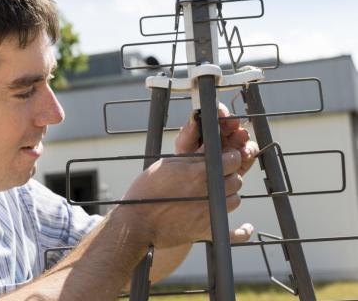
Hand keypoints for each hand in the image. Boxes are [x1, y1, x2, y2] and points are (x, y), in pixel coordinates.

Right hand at [119, 103, 258, 248]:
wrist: (136, 224)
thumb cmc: (146, 190)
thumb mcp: (166, 165)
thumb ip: (191, 158)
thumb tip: (208, 150)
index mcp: (199, 173)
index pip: (233, 159)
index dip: (231, 156)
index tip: (227, 156)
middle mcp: (210, 193)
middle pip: (236, 180)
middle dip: (229, 174)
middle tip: (216, 174)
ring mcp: (210, 214)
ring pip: (235, 201)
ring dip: (228, 195)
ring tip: (215, 193)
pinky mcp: (207, 232)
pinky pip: (234, 234)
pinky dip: (242, 232)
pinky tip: (246, 228)